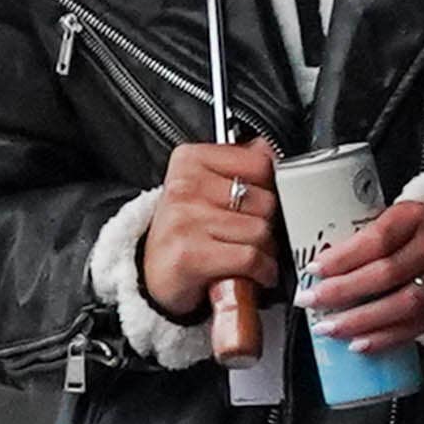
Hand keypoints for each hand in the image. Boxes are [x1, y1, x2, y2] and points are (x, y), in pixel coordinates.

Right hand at [142, 139, 285, 312]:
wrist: (153, 274)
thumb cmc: (185, 231)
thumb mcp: (206, 189)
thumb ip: (239, 166)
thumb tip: (268, 149)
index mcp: (189, 161)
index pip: (260, 164)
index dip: (269, 188)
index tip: (257, 202)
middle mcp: (184, 187)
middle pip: (266, 201)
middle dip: (266, 223)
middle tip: (249, 235)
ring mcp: (185, 220)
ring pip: (261, 231)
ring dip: (265, 251)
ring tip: (246, 254)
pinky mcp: (190, 255)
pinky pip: (251, 258)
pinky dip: (260, 271)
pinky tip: (249, 273)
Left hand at [306, 195, 423, 356]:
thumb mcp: (411, 218)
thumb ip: (375, 235)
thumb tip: (324, 266)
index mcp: (418, 216)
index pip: (377, 237)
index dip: (344, 256)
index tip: (314, 269)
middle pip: (385, 273)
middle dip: (342, 291)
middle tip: (310, 301)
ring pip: (401, 304)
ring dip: (360, 320)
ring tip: (329, 328)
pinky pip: (417, 327)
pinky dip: (385, 338)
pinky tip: (360, 343)